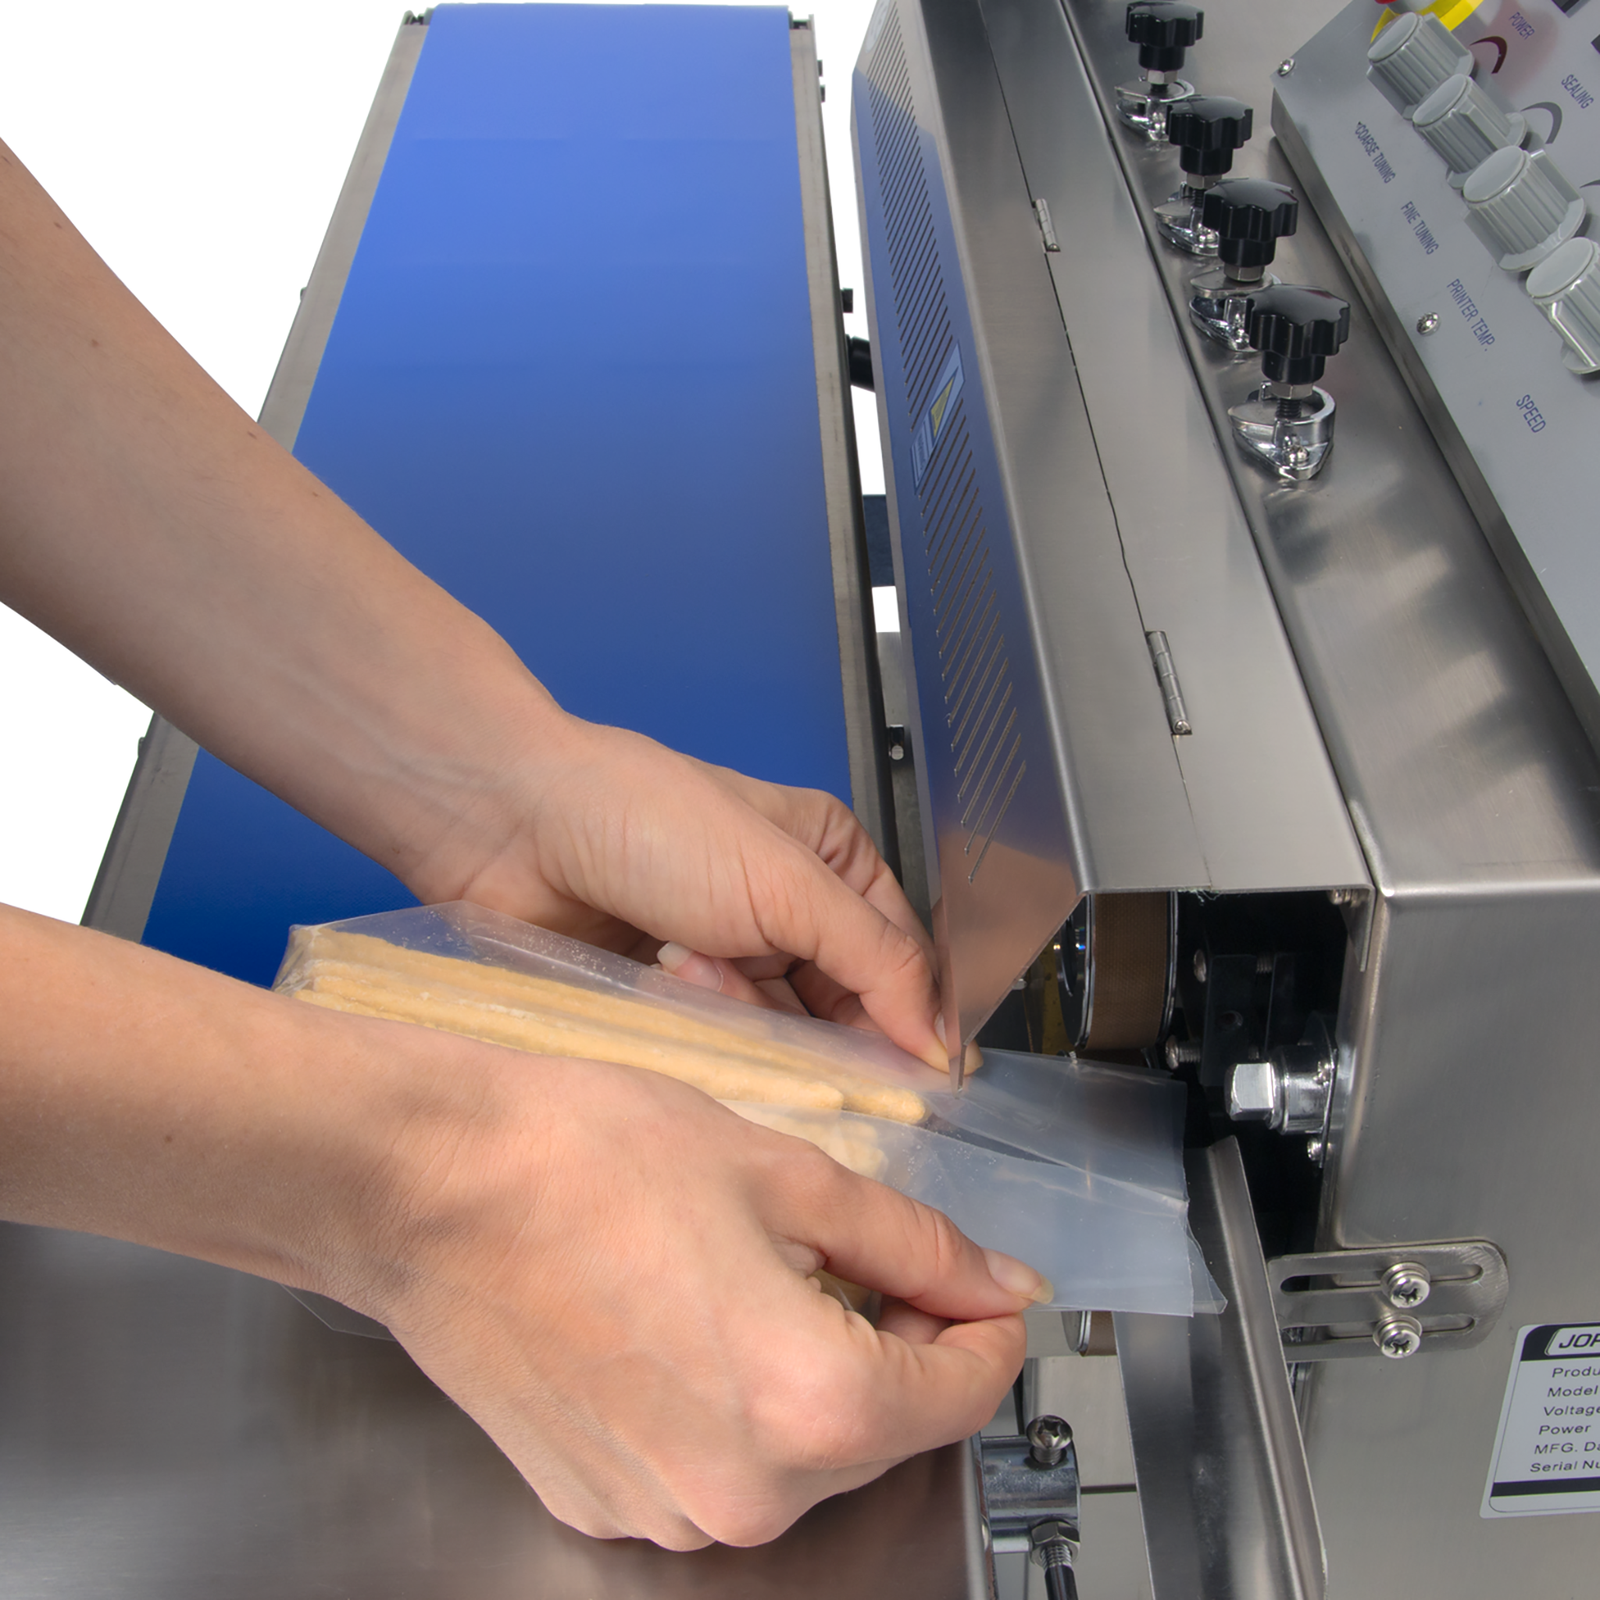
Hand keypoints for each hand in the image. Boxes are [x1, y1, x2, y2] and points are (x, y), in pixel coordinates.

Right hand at [0, 912, 1036, 1550]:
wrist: (429, 1185)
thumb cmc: (586, 1159)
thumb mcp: (788, 1174)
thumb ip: (915, 1244)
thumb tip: (995, 1284)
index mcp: (811, 1404)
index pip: (965, 1391)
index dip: (985, 1323)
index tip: (978, 1282)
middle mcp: (744, 1492)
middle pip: (885, 1427)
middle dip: (896, 1340)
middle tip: (851, 1247)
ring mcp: (666, 1513)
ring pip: (802, 1450)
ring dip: (812, 1370)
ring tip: (754, 1267)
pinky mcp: (605, 1502)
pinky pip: (719, 1465)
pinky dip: (735, 1400)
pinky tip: (689, 1312)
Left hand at [407, 716, 948, 1072]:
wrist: (509, 826)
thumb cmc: (643, 820)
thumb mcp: (785, 884)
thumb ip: (876, 962)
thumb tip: (938, 1041)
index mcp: (829, 862)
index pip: (900, 963)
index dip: (908, 1022)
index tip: (916, 1087)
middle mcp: (782, 912)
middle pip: (838, 1012)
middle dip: (807, 1020)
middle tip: (764, 1005)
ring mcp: (723, 958)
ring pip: (773, 1037)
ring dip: (737, 1015)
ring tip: (682, 962)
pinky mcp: (669, 998)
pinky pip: (713, 1050)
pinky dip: (696, 1032)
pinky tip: (661, 985)